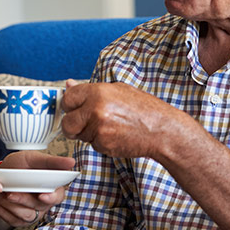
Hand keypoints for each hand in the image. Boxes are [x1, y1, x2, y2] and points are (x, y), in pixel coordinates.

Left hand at [0, 151, 74, 226]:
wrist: (2, 175)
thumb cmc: (21, 165)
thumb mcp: (35, 159)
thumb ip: (52, 161)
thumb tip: (71, 162)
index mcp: (53, 188)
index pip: (58, 196)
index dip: (51, 198)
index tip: (42, 196)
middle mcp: (44, 203)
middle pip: (40, 207)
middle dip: (24, 200)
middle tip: (11, 194)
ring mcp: (33, 213)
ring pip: (26, 216)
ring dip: (11, 205)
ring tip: (0, 194)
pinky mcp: (19, 220)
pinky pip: (12, 220)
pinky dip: (2, 209)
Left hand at [61, 79, 184, 158]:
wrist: (161, 130)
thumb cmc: (143, 109)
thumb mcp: (118, 90)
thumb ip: (91, 89)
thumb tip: (69, 84)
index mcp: (98, 92)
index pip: (68, 98)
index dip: (69, 105)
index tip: (74, 109)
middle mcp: (96, 109)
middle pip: (67, 122)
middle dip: (73, 126)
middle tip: (85, 124)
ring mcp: (99, 128)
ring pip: (80, 136)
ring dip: (89, 134)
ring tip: (109, 127)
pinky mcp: (103, 144)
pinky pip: (92, 145)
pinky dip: (100, 143)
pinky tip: (115, 136)